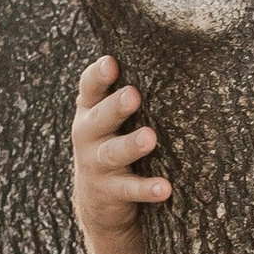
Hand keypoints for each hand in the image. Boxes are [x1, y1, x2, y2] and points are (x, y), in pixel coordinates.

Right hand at [70, 55, 168, 236]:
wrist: (97, 199)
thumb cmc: (113, 142)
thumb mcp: (111, 118)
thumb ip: (123, 92)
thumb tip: (166, 53)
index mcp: (90, 110)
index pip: (89, 88)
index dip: (98, 75)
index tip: (111, 62)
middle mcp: (88, 135)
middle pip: (100, 118)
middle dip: (115, 107)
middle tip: (133, 95)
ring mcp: (95, 164)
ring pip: (113, 153)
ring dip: (131, 145)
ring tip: (149, 138)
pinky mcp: (109, 192)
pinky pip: (129, 189)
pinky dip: (147, 189)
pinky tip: (165, 188)